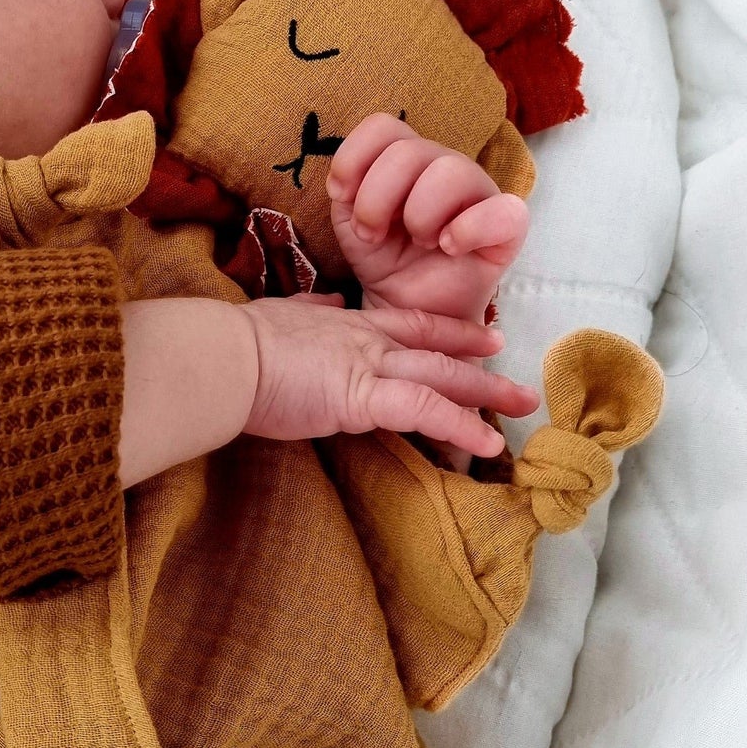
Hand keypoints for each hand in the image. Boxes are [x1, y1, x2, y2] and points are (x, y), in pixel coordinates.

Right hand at [241, 293, 536, 456]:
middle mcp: (367, 340)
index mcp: (347, 325)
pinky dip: (459, 426)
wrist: (223, 356)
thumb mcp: (279, 315)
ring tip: (523, 408)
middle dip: (483, 364)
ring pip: (441, 376)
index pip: (412, 324)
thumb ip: (308, 311)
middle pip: (438, 348)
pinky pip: (424, 410)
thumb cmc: (238, 342)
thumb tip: (324, 304)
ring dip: (487, 394)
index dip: (452, 330)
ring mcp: (368, 366)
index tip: (485, 336)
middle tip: (520, 380)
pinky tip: (487, 443)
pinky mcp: (362, 397)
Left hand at [327, 114, 529, 321]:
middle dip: (377, 199)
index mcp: (407, 158)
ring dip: (420, 214)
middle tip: (374, 235)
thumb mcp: (352, 223)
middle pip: (408, 151)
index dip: (354, 158)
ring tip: (418, 241)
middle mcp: (444, 165)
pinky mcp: (508, 227)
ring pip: (452, 170)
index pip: (383, 126)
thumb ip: (347, 192)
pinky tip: (449, 248)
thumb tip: (347, 181)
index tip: (342, 197)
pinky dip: (468, 230)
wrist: (412, 309)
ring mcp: (479, 191)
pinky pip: (503, 210)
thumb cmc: (387, 260)